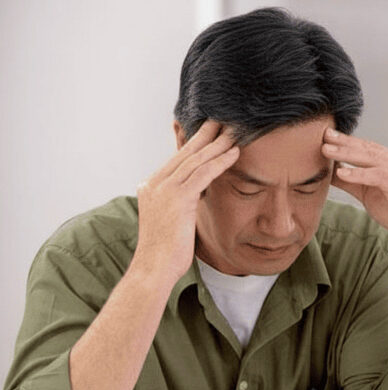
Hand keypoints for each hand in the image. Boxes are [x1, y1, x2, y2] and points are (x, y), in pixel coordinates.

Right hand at [132, 121, 238, 285]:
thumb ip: (180, 203)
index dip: (194, 143)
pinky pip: (203, 174)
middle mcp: (155, 184)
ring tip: (234, 132)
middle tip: (223, 120)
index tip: (210, 130)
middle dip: (206, 135)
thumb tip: (195, 195)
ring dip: (217, 144)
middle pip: (185, 153)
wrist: (153, 269)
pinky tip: (234, 153)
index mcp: (151, 187)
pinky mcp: (177, 199)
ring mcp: (164, 190)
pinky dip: (220, 162)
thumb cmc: (165, 252)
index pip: (176, 159)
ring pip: (195, 160)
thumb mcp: (171, 220)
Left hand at [323, 129, 387, 278]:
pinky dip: (359, 174)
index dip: (347, 140)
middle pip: (368, 149)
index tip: (327, 134)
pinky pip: (378, 176)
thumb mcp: (368, 194)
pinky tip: (342, 173)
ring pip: (371, 159)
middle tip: (324, 134)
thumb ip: (352, 182)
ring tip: (326, 151)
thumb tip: (330, 173)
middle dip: (344, 142)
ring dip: (347, 154)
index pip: (367, 147)